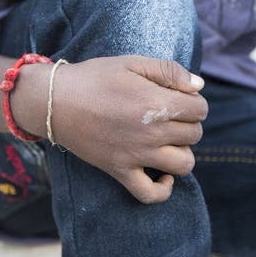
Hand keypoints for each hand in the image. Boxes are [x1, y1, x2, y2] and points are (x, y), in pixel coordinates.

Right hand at [49, 55, 207, 203]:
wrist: (56, 101)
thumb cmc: (95, 77)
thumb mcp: (133, 62)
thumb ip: (169, 71)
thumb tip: (199, 86)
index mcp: (155, 102)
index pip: (199, 109)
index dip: (194, 101)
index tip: (179, 97)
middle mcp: (150, 133)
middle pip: (194, 134)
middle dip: (189, 122)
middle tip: (170, 113)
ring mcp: (136, 156)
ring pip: (184, 164)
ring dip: (183, 151)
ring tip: (168, 139)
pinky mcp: (120, 172)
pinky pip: (151, 194)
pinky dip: (163, 188)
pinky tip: (163, 173)